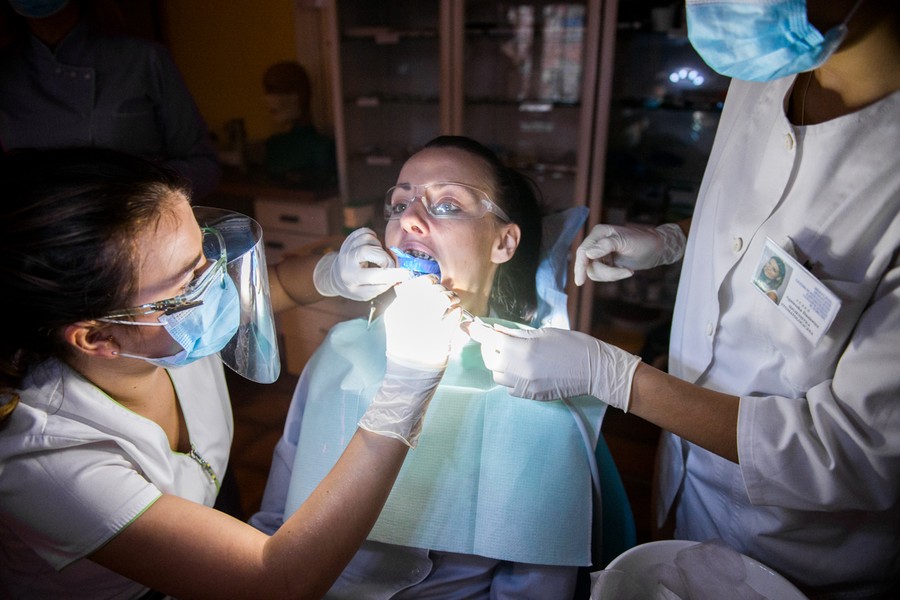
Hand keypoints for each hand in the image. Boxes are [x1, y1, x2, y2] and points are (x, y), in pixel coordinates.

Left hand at [313, 227, 410, 300]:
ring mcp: (347, 247)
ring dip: (378, 247)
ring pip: (368, 239)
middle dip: (385, 257)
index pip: (374, 275)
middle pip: (368, 251)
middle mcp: (347, 261)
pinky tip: (373, 247)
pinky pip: (365, 231)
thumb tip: (397, 276)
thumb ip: (381, 286)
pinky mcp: (349, 239)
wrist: (336, 276)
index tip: (404, 273)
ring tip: (378, 256)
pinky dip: (373, 237)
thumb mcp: (366, 294)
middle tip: (388, 265)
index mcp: (351, 278)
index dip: (391, 274)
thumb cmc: (354, 287)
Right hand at [383, 275, 460, 368]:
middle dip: (443, 291)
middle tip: (448, 297)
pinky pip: (455, 314)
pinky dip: (457, 312)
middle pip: (433, 290)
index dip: (430, 281)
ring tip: (454, 303)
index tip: (435, 283)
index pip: (417, 285)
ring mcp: (425, 325)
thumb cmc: (405, 348)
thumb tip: (426, 286)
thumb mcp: (396, 324)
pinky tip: (454, 316)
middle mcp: (409, 315)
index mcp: (396, 311)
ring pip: (445, 298)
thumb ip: (405, 305)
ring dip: (453, 298)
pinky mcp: (440, 336)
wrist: (408, 376)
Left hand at [468, 324, 640, 411]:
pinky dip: (509, 378)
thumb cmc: (572, 344)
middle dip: (490, 349)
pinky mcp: (531, 395)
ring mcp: (524, 384)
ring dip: (499, 365)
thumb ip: (518, 334)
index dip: (477, 332)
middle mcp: (519, 368)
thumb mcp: (544, 333)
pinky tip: (521, 370)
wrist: (594, 369)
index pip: (490, 339)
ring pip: (498, 376)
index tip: (468, 326)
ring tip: (512, 356)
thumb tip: (496, 330)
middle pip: (490, 359)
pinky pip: (509, 388)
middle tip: (497, 341)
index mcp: (522, 347)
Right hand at [574, 223, 685, 284]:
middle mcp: (596, 242)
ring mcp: (599, 253)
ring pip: (594, 272)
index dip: (580, 267)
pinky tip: (626, 271)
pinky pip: (601, 275)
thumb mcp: (627, 242)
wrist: (657, 249)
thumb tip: (588, 253)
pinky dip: (613, 276)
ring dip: (611, 275)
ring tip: (628, 271)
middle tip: (625, 273)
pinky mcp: (605, 263)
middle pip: (587, 264)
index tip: (580, 282)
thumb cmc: (644, 241)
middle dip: (605, 272)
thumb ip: (606, 245)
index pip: (583, 251)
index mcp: (599, 233)